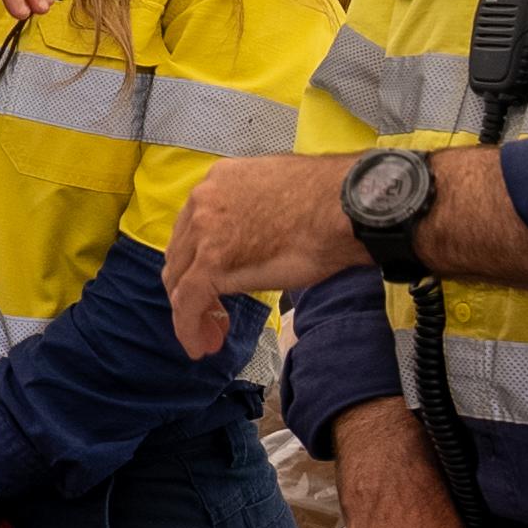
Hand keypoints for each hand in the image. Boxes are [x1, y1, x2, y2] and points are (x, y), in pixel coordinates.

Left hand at [165, 154, 361, 323]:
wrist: (347, 207)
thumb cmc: (331, 204)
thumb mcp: (278, 196)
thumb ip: (253, 215)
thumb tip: (253, 242)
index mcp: (219, 181)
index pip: (194, 229)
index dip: (198, 261)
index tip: (215, 286)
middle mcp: (203, 201)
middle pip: (183, 255)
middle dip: (191, 289)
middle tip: (214, 316)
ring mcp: (203, 230)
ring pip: (180, 280)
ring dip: (191, 313)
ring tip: (210, 338)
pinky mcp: (211, 262)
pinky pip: (188, 302)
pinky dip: (189, 328)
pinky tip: (200, 346)